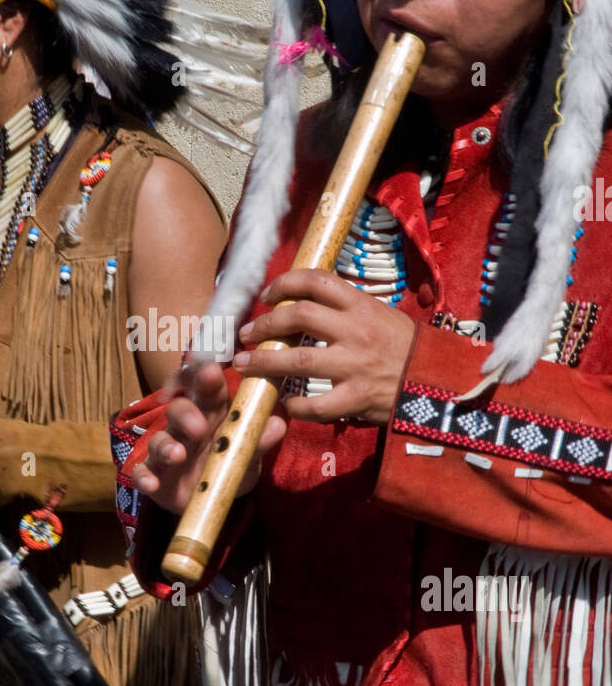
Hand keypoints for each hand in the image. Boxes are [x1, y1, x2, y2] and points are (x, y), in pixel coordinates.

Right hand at [131, 360, 285, 514]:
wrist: (210, 497)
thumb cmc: (228, 462)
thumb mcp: (248, 454)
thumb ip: (259, 441)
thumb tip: (278, 424)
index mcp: (210, 412)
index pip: (204, 387)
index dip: (203, 376)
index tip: (209, 369)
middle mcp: (185, 425)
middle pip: (179, 409)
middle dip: (186, 413)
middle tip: (199, 425)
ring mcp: (167, 449)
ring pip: (160, 439)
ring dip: (166, 446)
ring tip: (177, 455)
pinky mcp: (154, 474)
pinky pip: (143, 472)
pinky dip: (144, 477)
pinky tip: (150, 484)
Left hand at [232, 269, 415, 426]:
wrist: (442, 383)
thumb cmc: (410, 349)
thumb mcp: (384, 316)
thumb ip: (349, 310)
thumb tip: (309, 303)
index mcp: (362, 306)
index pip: (316, 280)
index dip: (285, 283)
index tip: (267, 295)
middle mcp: (355, 331)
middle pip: (297, 317)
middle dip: (264, 324)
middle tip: (247, 333)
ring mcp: (354, 366)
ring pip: (296, 360)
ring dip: (263, 362)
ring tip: (243, 364)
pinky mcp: (355, 399)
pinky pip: (314, 404)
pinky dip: (294, 405)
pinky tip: (286, 404)